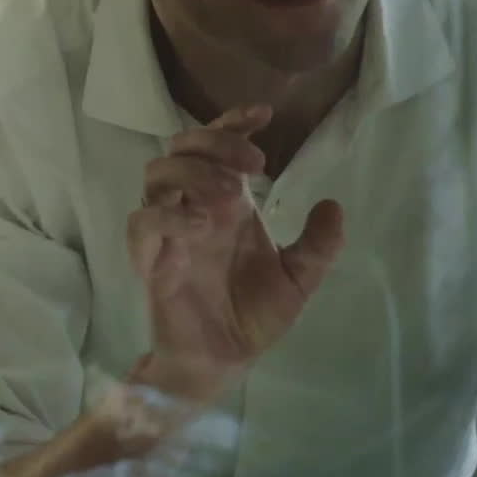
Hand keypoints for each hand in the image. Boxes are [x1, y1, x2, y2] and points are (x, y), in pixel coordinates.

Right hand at [125, 105, 345, 401]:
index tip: (264, 115)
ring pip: (157, 174)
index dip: (234, 123)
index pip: (217, 146)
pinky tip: (202, 224)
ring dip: (193, 172)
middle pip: (182, 148)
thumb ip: (319, 245)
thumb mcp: (299, 279)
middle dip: (213, 142)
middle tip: (253, 163)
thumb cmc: (253, 316)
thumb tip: (333, 204)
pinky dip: (168, 215)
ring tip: (230, 194)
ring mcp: (168, 230)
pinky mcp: (150, 258)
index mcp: (225, 204)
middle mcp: (193, 207)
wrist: (225, 361)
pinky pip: (143, 222)